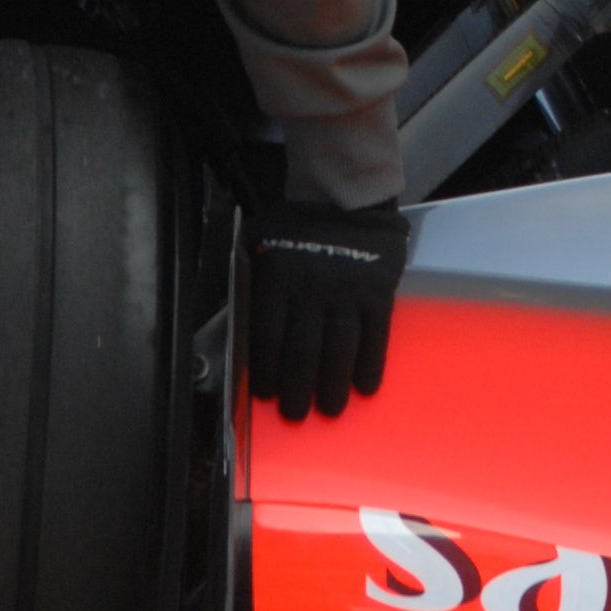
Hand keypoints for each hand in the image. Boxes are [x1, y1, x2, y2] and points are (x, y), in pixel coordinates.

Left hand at [246, 199, 410, 420]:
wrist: (344, 195)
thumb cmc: (295, 223)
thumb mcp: (259, 242)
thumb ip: (250, 279)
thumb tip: (233, 320)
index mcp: (277, 281)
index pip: (268, 338)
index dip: (267, 371)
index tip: (268, 396)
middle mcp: (310, 292)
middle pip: (302, 351)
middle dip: (297, 389)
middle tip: (296, 414)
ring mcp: (347, 292)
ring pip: (338, 348)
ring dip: (333, 384)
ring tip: (330, 409)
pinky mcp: (377, 291)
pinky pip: (375, 334)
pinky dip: (371, 362)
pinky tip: (366, 386)